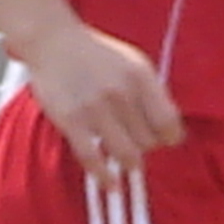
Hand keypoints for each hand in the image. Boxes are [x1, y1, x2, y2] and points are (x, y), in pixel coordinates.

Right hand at [19, 23, 183, 183]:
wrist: (53, 40)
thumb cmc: (95, 54)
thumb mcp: (132, 63)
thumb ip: (149, 93)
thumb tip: (166, 129)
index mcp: (141, 75)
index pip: (169, 122)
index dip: (169, 137)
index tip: (163, 140)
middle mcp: (122, 92)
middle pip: (149, 141)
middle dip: (144, 145)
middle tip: (134, 142)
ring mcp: (96, 107)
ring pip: (127, 154)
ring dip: (129, 162)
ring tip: (125, 161)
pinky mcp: (72, 121)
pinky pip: (94, 159)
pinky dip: (104, 176)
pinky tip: (110, 182)